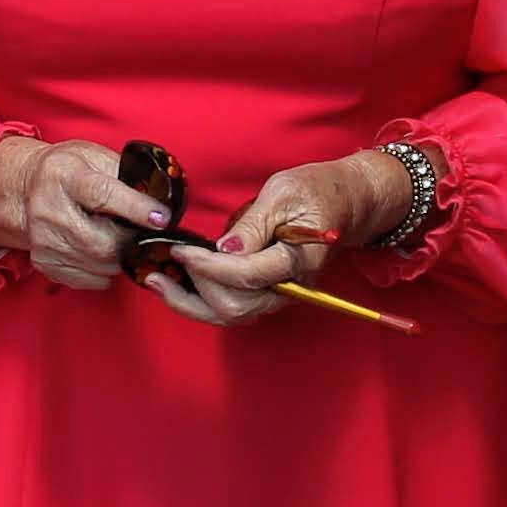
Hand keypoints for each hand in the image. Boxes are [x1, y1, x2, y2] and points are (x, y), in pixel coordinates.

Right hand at [0, 135, 168, 292]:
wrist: (28, 188)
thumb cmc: (67, 171)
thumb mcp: (94, 155)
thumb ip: (125, 173)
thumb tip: (159, 196)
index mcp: (64, 175)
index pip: (102, 195)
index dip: (136, 209)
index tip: (162, 218)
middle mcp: (48, 209)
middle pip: (103, 242)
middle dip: (132, 241)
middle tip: (141, 232)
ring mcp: (43, 241)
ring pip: (101, 266)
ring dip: (121, 256)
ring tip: (118, 237)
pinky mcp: (45, 263)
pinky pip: (90, 280)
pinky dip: (105, 270)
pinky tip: (101, 250)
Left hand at [147, 149, 414, 327]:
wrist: (349, 202)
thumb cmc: (319, 190)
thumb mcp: (284, 192)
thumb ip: (254, 223)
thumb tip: (225, 248)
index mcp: (299, 262)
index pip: (246, 275)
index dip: (209, 266)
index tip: (180, 250)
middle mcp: (291, 288)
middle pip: (235, 306)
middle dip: (196, 287)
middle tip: (167, 261)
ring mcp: (280, 295)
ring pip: (231, 316)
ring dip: (192, 303)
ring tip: (157, 282)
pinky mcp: (270, 293)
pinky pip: (234, 308)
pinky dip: (202, 302)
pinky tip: (177, 286)